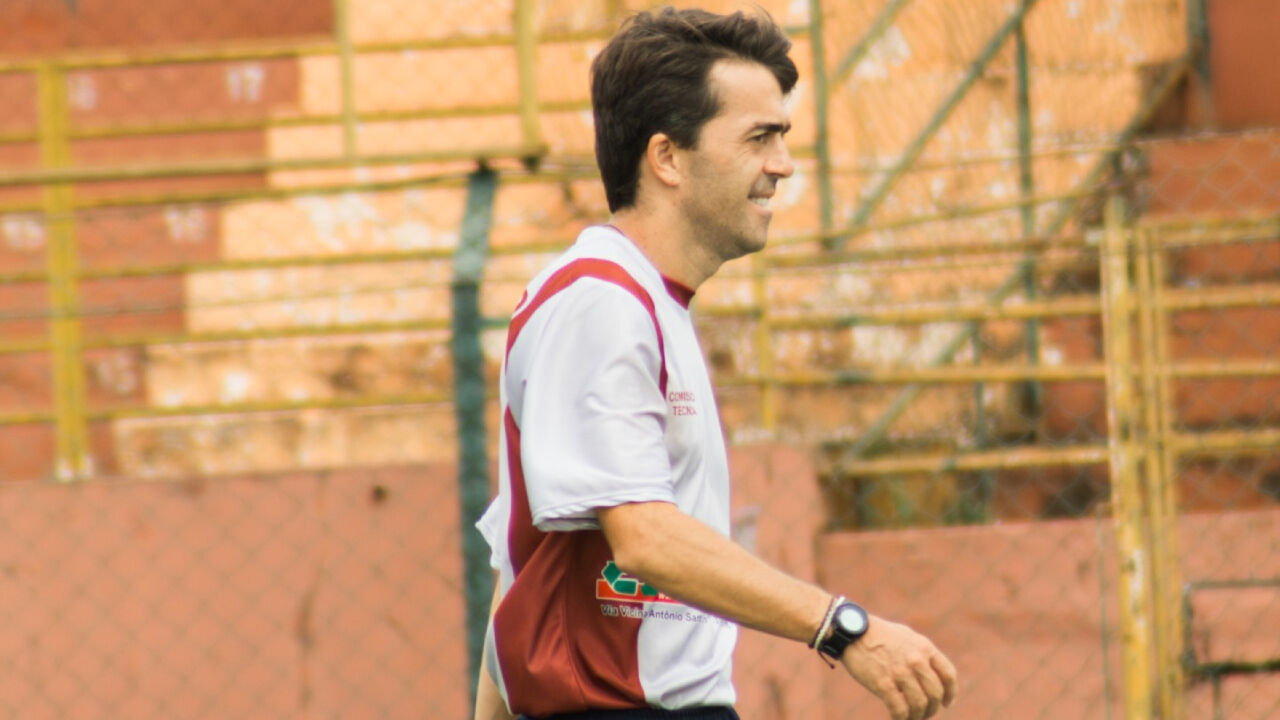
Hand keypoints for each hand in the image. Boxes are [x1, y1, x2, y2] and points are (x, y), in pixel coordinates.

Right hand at [839, 614, 957, 719]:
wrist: (852, 631)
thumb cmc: (879, 634)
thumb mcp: (907, 637)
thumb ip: (922, 653)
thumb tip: (932, 674)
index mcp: (925, 648)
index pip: (948, 675)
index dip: (951, 693)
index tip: (947, 703)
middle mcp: (916, 660)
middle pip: (935, 694)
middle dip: (932, 708)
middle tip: (925, 713)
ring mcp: (900, 673)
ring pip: (919, 704)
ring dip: (917, 716)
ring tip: (912, 718)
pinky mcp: (883, 683)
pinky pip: (899, 709)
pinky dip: (901, 718)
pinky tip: (897, 719)